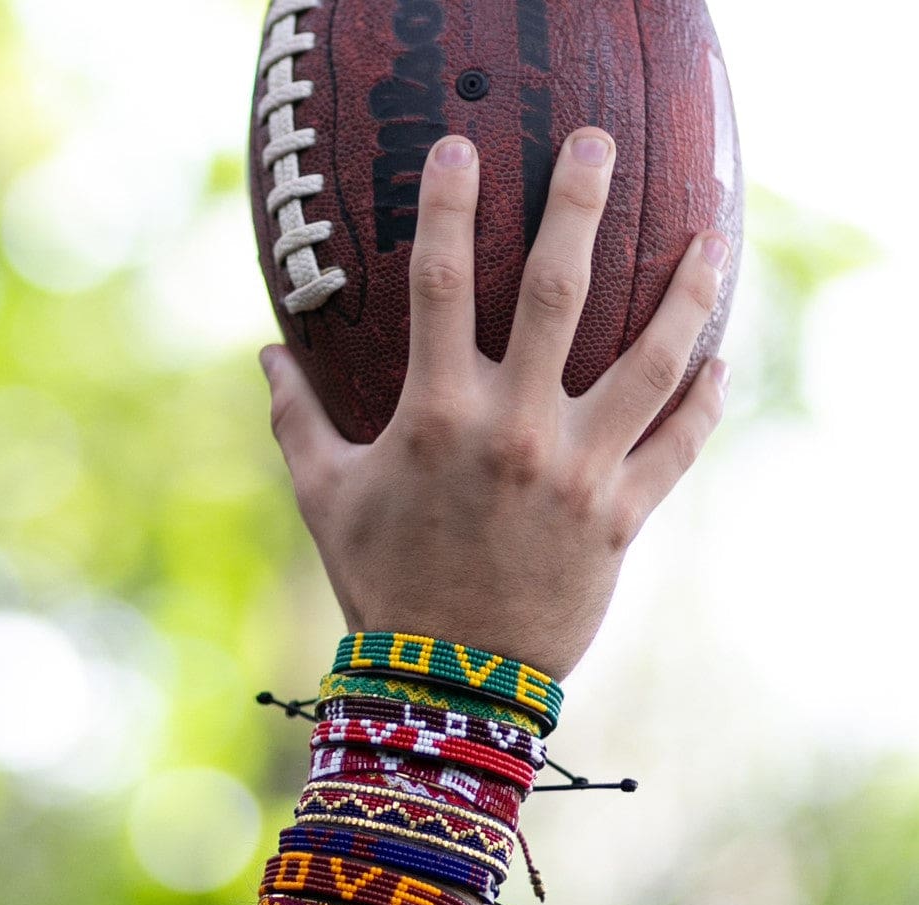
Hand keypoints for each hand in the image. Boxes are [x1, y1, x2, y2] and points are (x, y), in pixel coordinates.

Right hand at [261, 129, 729, 681]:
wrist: (445, 680)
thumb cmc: (381, 583)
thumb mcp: (326, 499)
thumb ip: (297, 421)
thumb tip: (264, 356)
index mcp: (436, 417)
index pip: (440, 284)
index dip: (446, 206)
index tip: (456, 146)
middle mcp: (513, 430)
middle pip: (559, 291)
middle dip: (579, 204)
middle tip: (597, 145)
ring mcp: (576, 472)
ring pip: (651, 361)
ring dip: (688, 292)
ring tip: (713, 239)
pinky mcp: (619, 517)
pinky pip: (677, 446)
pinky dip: (704, 402)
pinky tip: (719, 362)